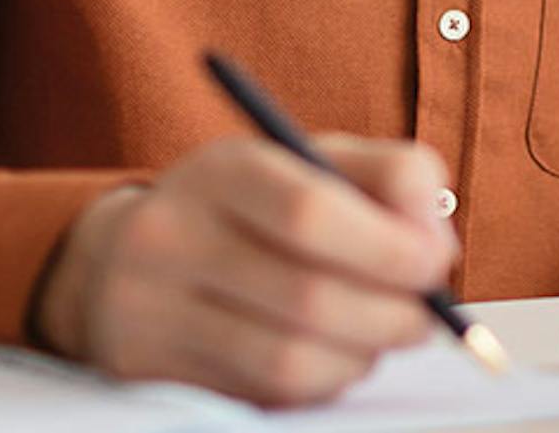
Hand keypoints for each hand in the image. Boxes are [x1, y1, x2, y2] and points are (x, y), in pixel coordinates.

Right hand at [34, 136, 456, 406]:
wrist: (123, 256)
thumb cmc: (250, 208)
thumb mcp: (312, 163)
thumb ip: (390, 178)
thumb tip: (434, 238)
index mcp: (222, 171)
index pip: (311, 213)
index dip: (390, 248)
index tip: (435, 263)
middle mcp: (172, 236)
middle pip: (307, 298)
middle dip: (392, 315)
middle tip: (427, 315)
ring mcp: (150, 310)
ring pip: (288, 360)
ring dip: (363, 356)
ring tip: (384, 335)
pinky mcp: (150, 369)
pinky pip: (263, 394)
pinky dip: (324, 381)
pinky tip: (336, 357)